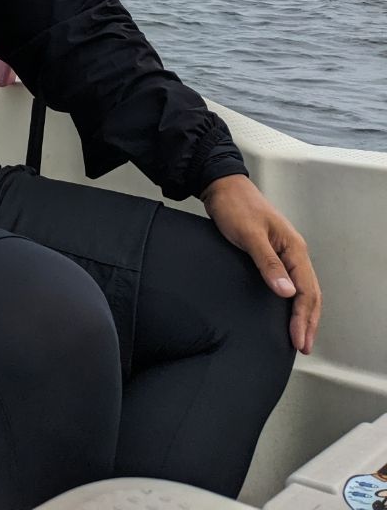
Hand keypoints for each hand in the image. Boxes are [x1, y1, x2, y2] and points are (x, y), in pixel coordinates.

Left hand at [200, 174, 321, 354]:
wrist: (221, 186)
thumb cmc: (235, 205)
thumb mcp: (249, 235)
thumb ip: (268, 264)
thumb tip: (286, 292)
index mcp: (293, 247)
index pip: (306, 290)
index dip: (302, 317)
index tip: (298, 339)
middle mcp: (293, 250)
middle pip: (309, 292)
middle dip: (307, 321)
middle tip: (302, 345)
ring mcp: (284, 251)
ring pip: (302, 288)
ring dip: (302, 313)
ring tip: (299, 335)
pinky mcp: (272, 252)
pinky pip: (290, 281)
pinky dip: (292, 300)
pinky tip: (286, 310)